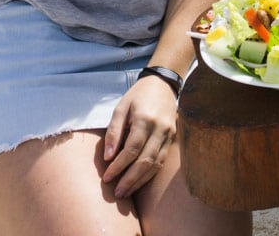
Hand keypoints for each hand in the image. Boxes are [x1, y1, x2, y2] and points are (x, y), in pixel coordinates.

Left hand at [101, 75, 178, 197]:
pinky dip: (150, 174)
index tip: (106, 177)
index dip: (118, 166)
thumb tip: (108, 156)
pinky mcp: (172, 138)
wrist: (163, 84)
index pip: (132, 149)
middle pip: (145, 160)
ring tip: (126, 192)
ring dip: (140, 181)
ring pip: (155, 164)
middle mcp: (160, 129)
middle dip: (129, 179)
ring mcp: (168, 134)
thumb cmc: (138, 95)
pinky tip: (139, 182)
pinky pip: (161, 160)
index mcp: (145, 119)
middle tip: (116, 193)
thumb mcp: (121, 108)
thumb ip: (114, 131)